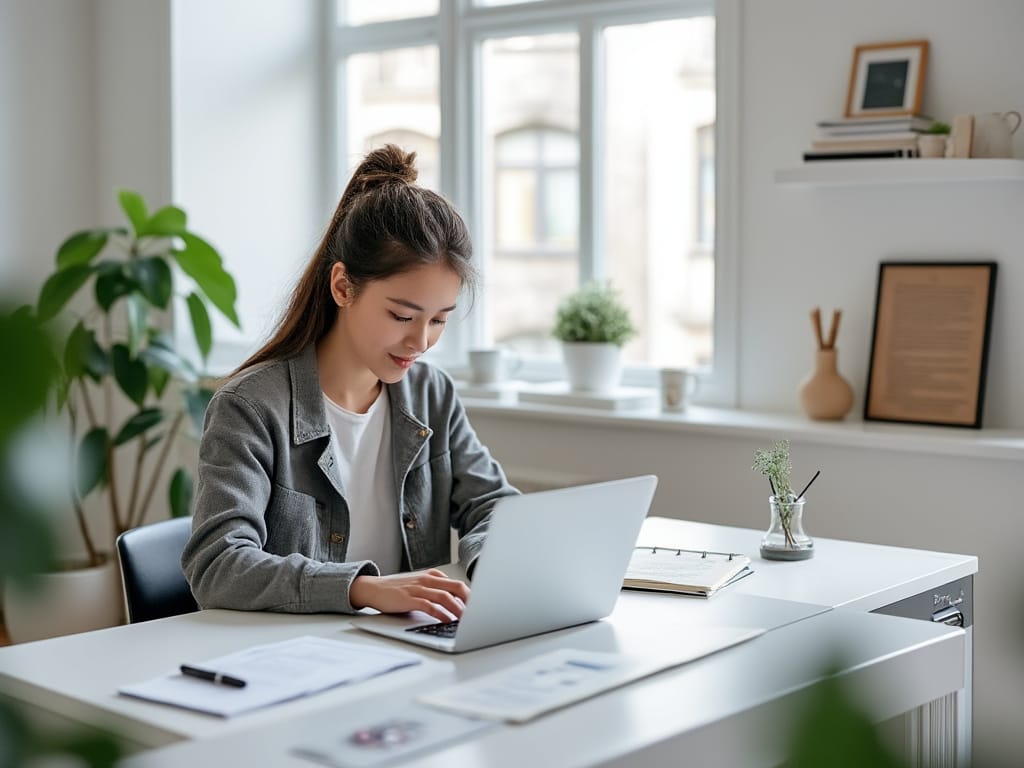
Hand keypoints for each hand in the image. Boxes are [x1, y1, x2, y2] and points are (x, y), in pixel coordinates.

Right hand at [350, 569, 469, 622]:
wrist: (373, 588)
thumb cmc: (398, 590)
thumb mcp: (420, 586)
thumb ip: (436, 592)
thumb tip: (456, 607)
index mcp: (432, 576)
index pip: (457, 584)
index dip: (471, 596)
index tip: (480, 607)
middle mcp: (428, 580)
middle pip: (456, 587)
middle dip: (470, 600)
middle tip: (479, 612)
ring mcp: (418, 588)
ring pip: (445, 596)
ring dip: (458, 609)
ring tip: (467, 620)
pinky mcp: (409, 599)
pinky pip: (429, 606)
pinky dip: (441, 613)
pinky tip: (447, 620)